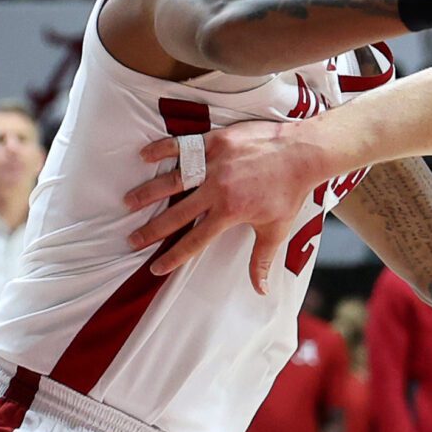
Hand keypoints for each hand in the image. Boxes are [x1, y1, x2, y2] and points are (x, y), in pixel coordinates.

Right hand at [124, 115, 326, 282]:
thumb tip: (260, 290)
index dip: (173, 256)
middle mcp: (217, 189)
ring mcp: (214, 163)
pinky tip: (143, 156)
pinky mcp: (216, 141)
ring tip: (128, 201)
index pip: (195, 240)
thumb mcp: (276, 229)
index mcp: (229, 212)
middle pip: (176, 213)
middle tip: (131, 239)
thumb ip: (262, 260)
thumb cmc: (289, 192)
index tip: (155, 268)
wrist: (303, 153)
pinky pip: (183, 145)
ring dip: (148, 192)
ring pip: (173, 179)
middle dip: (152, 229)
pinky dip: (162, 149)